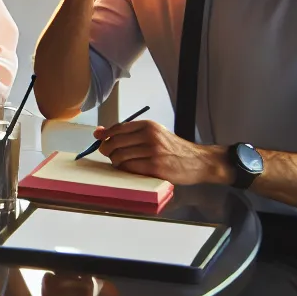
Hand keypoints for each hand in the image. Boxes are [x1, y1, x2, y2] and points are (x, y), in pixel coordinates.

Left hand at [93, 119, 229, 184]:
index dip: (105, 136)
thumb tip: (99, 132)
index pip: (117, 128)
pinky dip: (125, 170)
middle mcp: (149, 135)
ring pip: (119, 157)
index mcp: (148, 125)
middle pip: (115, 143)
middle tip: (112, 156)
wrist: (197, 161)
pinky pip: (129, 168)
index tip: (100, 140)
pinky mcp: (155, 167)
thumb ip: (128, 133)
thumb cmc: (172, 149)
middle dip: (108, 151)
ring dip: (116, 162)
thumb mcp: (153, 134)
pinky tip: (132, 170)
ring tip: (124, 164)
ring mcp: (152, 151)